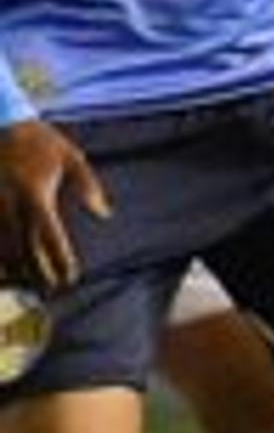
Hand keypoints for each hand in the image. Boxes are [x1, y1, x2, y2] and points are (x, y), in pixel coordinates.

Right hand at [0, 118, 108, 291]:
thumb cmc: (37, 140)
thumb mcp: (70, 157)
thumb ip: (88, 186)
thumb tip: (104, 213)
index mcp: (36, 195)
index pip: (50, 236)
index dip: (60, 260)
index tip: (70, 278)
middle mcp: (10, 204)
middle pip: (23, 249)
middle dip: (36, 273)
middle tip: (50, 292)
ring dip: (12, 269)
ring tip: (25, 285)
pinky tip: (1, 270)